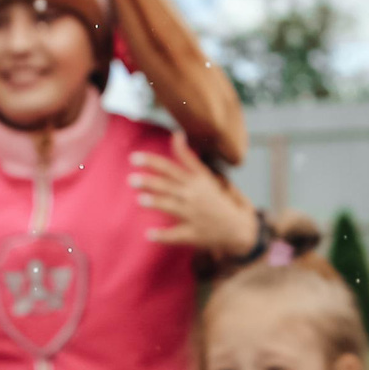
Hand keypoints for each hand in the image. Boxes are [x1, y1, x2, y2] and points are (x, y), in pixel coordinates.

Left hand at [132, 130, 259, 253]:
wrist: (237, 227)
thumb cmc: (216, 199)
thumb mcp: (205, 175)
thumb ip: (188, 157)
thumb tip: (176, 134)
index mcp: (196, 181)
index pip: (171, 167)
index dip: (152, 161)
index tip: (134, 157)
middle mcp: (194, 195)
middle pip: (169, 186)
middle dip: (150, 182)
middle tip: (131, 179)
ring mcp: (194, 215)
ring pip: (173, 207)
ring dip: (157, 203)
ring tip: (140, 200)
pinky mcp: (193, 234)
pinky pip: (177, 235)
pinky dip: (164, 236)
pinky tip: (149, 235)